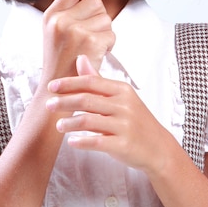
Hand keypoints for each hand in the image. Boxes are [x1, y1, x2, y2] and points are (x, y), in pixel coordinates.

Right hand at [41, 0, 114, 82]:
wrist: (58, 92)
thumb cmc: (62, 62)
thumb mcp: (55, 32)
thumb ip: (70, 12)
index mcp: (51, 15)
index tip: (91, 4)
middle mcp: (60, 20)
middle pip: (95, 1)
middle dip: (99, 16)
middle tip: (90, 34)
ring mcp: (75, 31)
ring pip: (106, 18)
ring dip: (104, 33)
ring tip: (90, 48)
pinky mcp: (90, 42)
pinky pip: (111, 34)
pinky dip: (108, 45)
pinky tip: (96, 55)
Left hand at [46, 54, 161, 171]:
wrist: (158, 147)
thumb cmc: (135, 120)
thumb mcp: (121, 97)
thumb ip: (98, 80)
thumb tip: (80, 58)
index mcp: (122, 90)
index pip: (91, 82)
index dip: (69, 83)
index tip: (51, 86)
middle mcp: (124, 105)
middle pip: (86, 100)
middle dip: (64, 101)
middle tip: (49, 105)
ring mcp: (124, 126)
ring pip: (89, 121)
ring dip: (69, 123)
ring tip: (58, 126)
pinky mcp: (123, 145)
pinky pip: (97, 142)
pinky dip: (81, 142)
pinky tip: (71, 142)